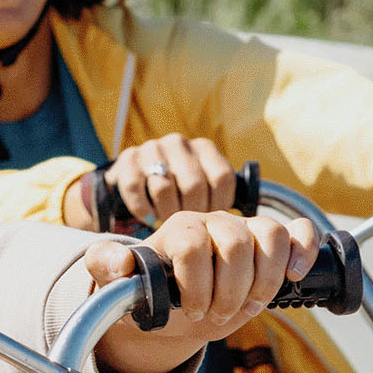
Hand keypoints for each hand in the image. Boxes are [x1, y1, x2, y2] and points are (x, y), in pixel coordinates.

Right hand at [72, 133, 237, 232]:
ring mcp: (152, 148)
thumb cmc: (178, 194)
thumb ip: (222, 200)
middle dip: (190, 214)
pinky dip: (143, 209)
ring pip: (163, 187)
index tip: (209, 221)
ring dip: (165, 213)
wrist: (136, 184)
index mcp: (204, 149)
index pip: (222, 178)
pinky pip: (136, 188)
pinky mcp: (127, 159)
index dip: (217, 206)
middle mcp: (179, 143)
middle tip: (187, 229)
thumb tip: (245, 222)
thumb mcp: (203, 190)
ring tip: (166, 223)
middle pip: (193, 185)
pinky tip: (147, 217)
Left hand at [86, 211, 318, 372]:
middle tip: (217, 313)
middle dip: (229, 289)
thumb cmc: (152, 294)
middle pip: (236, 242)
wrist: (177, 308)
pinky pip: (298, 232)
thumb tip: (122, 261)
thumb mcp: (121, 283)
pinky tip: (293, 275)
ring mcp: (246, 231)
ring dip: (263, 281)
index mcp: (180, 227)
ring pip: (271, 236)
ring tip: (246, 306)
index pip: (194, 243)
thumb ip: (108, 265)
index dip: (196, 283)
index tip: (192, 309)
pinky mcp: (271, 246)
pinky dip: (303, 250)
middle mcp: (215, 221)